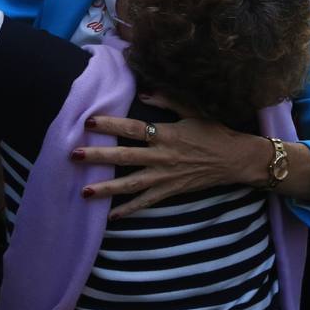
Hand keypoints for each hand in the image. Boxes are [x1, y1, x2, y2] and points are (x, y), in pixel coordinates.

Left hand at [74, 101, 257, 217]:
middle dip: (98, 157)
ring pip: (131, 184)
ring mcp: (165, 177)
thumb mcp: (193, 111)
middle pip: (125, 157)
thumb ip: (167, 101)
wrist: (235, 160)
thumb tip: (144, 93)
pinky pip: (146, 202)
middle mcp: (162, 156)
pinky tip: (111, 216)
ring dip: (107, 189)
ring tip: (84, 192)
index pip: (132, 128)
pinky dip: (129, 210)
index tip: (89, 123)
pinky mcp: (171, 191)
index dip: (110, 125)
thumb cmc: (214, 132)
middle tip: (74, 156)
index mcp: (166, 134)